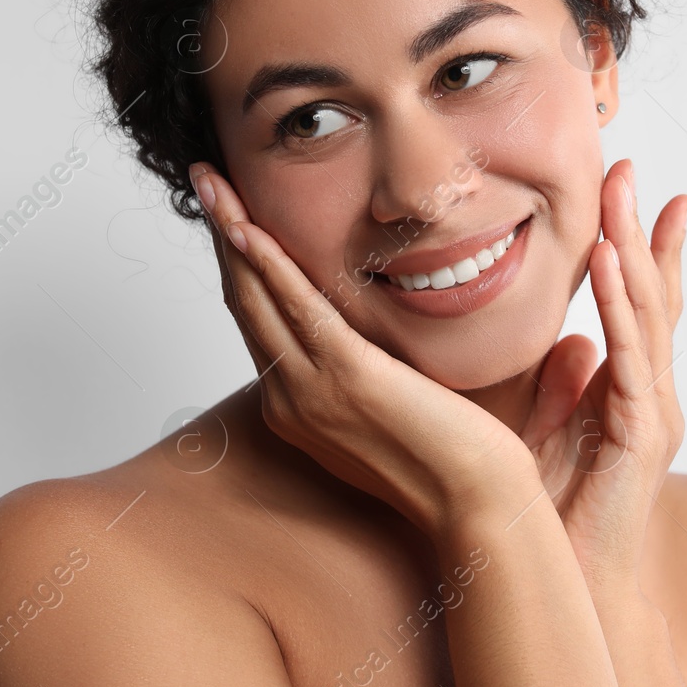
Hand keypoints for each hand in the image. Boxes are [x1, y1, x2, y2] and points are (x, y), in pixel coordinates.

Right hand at [189, 163, 538, 537]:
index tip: (231, 214)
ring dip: (230, 232)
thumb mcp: (397, 407)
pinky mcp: (349, 379)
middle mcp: (291, 401)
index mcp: (300, 407)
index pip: (259, 320)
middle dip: (222, 234)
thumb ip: (373, 369)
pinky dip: (266, 263)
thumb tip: (375, 335)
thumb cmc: (454, 463)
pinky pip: (295, 308)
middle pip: (243, 300)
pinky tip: (248, 227)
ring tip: (211, 182)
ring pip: (255, 296)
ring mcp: (313, 392)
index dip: (240, 262)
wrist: (480, 507)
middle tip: (206, 179)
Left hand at [519, 159, 686, 605]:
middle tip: (630, 168)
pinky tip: (612, 264)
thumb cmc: (555, 516)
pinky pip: (632, 357)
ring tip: (623, 193)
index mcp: (630, 391)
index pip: (638, 305)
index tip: (635, 190)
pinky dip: (622, 307)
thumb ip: (562, 389)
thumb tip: (570, 343)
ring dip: (635, 249)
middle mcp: (652, 395)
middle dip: (642, 229)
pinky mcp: (644, 435)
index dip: (641, 248)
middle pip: (652, 295)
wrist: (571, 588)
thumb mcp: (551, 435)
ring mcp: (655, 413)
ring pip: (649, 315)